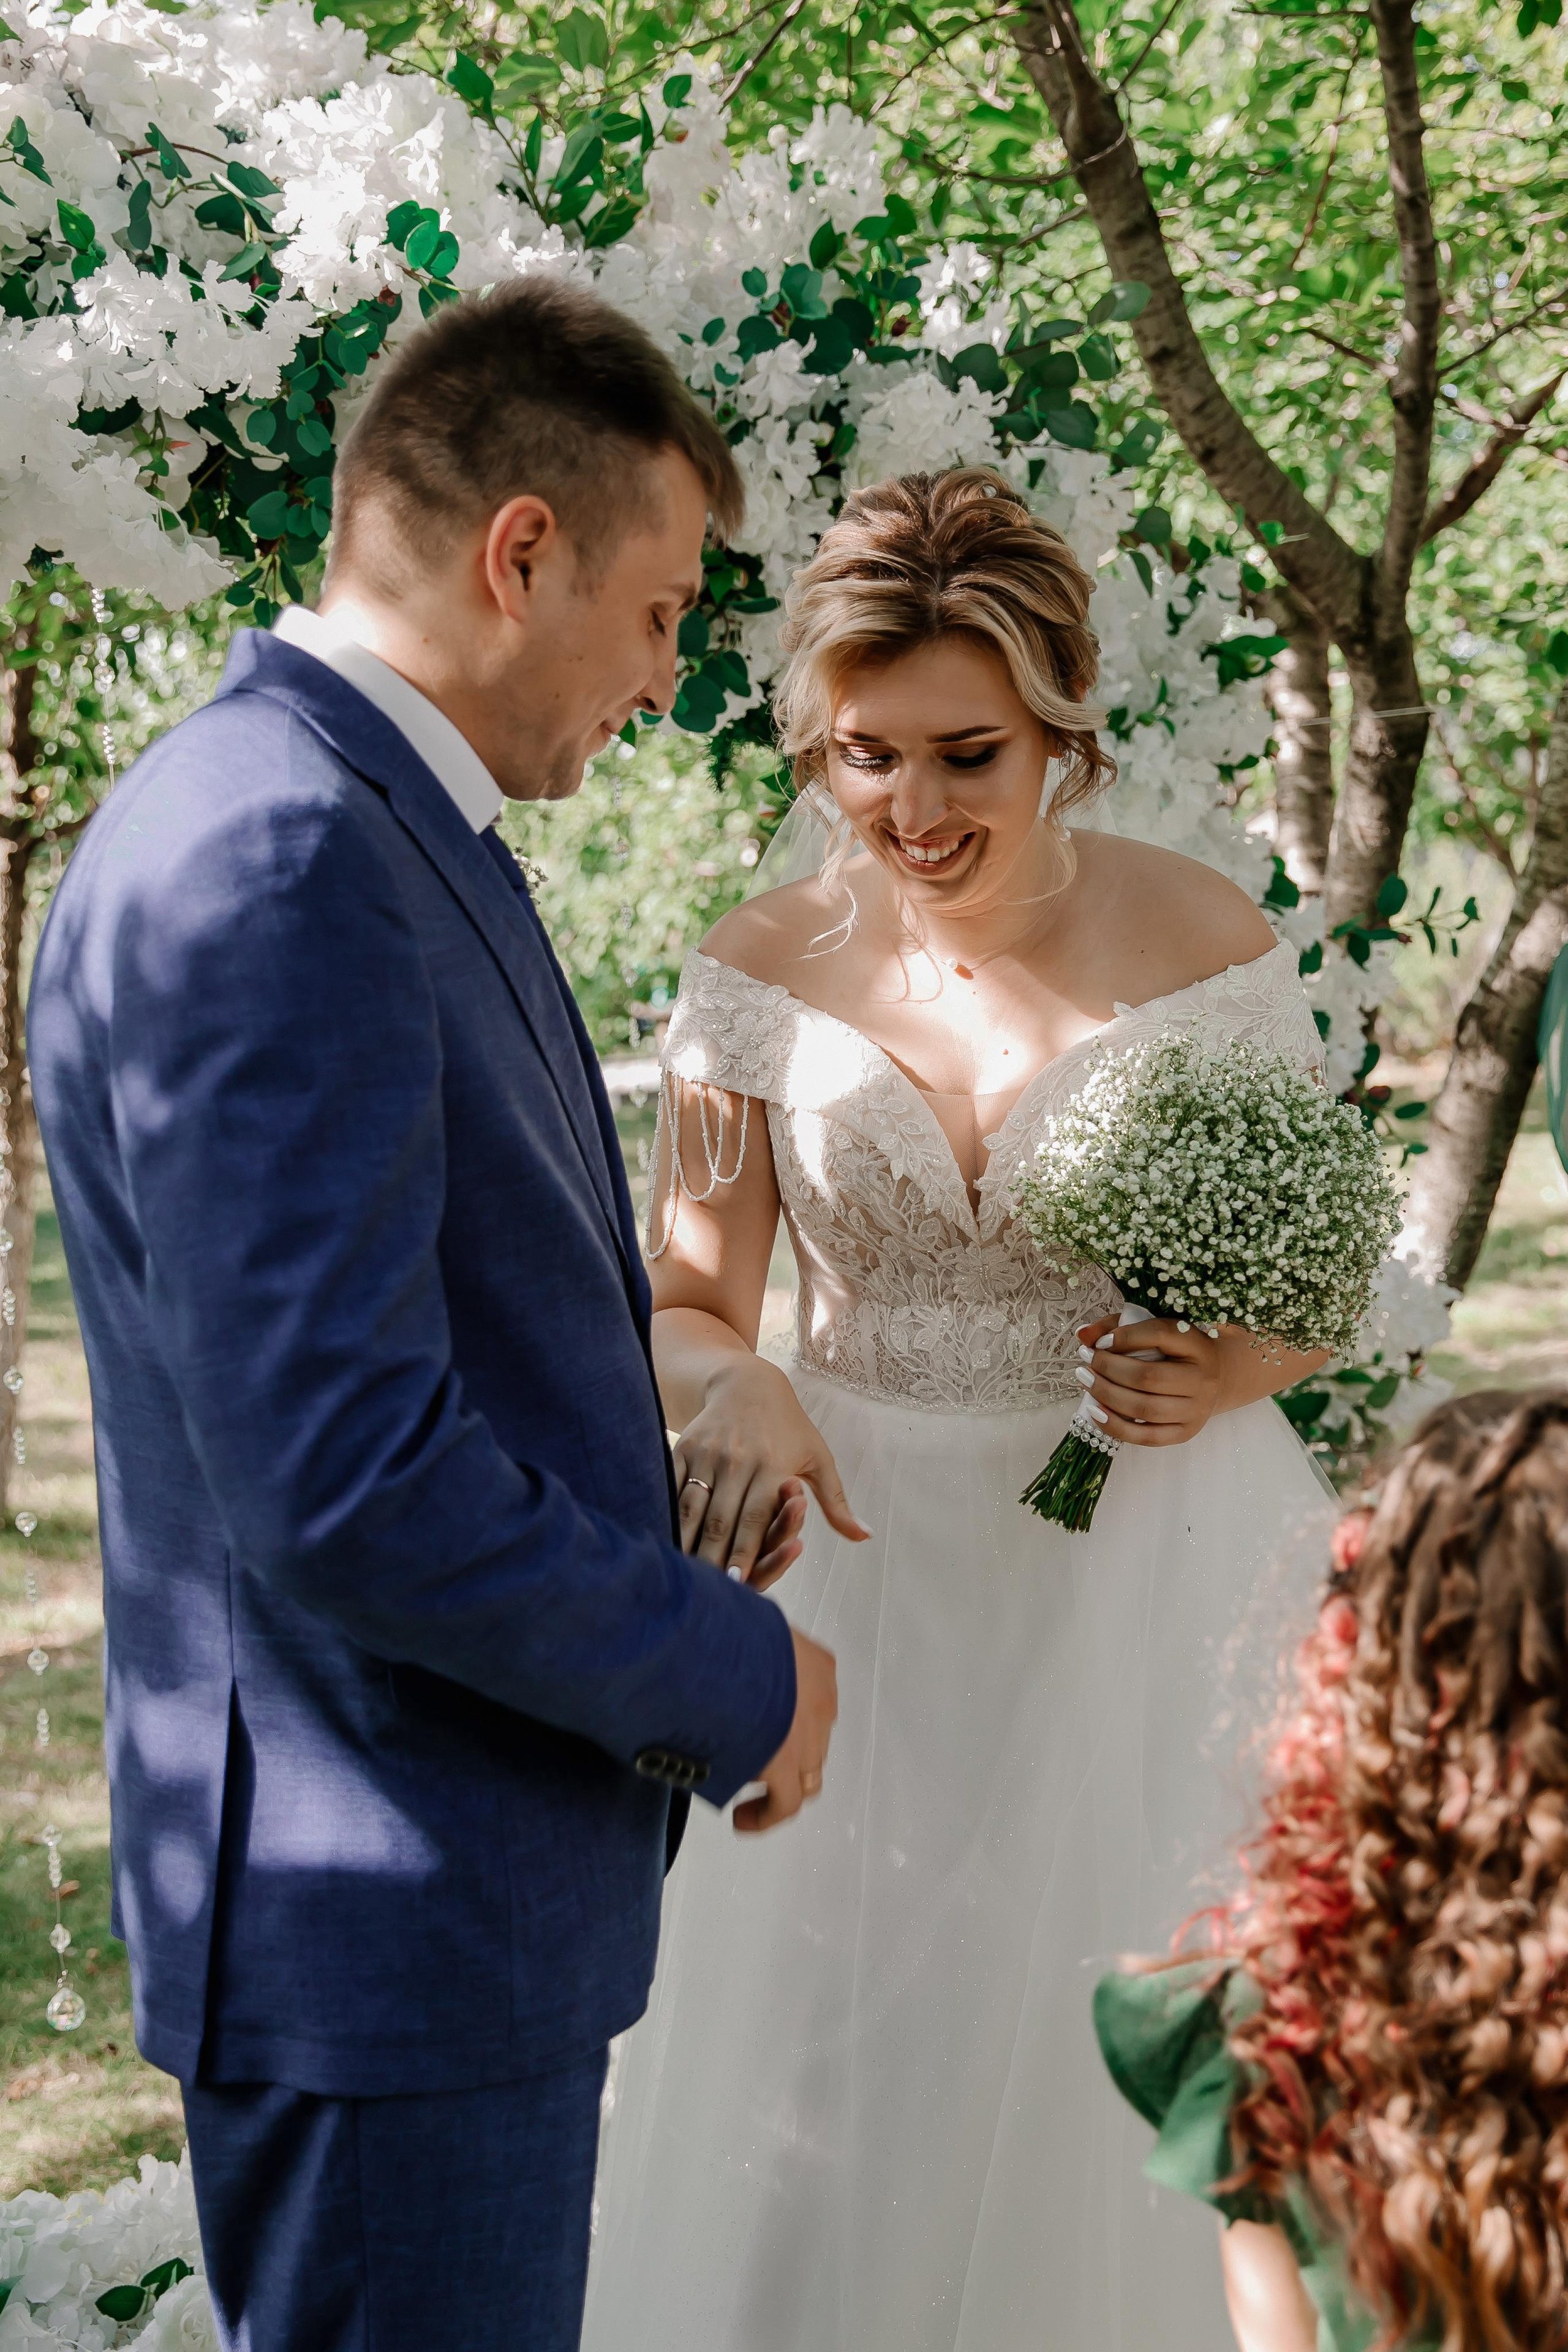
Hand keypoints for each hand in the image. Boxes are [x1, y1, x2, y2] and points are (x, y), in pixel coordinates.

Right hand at [674, 1356, 869, 1585]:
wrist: (746, 1382)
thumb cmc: (789, 1426)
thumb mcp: (819, 1458)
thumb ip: (835, 1503)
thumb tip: (865, 1536)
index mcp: (774, 1466)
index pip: (757, 1518)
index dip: (745, 1552)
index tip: (737, 1583)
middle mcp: (739, 1460)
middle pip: (722, 1519)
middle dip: (713, 1558)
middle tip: (706, 1590)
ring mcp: (708, 1454)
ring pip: (692, 1507)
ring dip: (686, 1542)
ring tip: (681, 1573)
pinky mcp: (684, 1448)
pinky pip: (671, 1486)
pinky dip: (664, 1513)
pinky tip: (660, 1540)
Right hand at [734, 1626, 837, 1833]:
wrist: (720, 1645)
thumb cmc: (724, 1624)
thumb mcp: (744, 1621)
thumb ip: (741, 1642)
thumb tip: (712, 1645)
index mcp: (818, 1665)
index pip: (812, 1701)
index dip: (786, 1716)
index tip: (756, 1722)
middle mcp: (821, 1702)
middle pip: (811, 1739)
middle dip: (782, 1751)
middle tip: (747, 1756)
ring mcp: (808, 1736)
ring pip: (805, 1774)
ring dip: (779, 1786)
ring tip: (746, 1797)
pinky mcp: (786, 1765)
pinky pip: (785, 1804)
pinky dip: (766, 1815)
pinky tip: (743, 1819)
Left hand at [1072, 1314, 1225, 1447]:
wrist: (1216, 1379)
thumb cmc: (1176, 1351)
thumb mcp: (1154, 1330)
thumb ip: (1118, 1326)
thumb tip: (1083, 1334)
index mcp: (1196, 1344)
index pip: (1159, 1334)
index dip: (1123, 1337)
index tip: (1099, 1342)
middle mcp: (1202, 1378)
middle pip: (1147, 1377)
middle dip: (1108, 1369)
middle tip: (1086, 1362)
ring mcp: (1196, 1409)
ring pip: (1144, 1408)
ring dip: (1107, 1395)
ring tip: (1086, 1382)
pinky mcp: (1186, 1432)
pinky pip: (1146, 1437)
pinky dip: (1115, 1426)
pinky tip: (1095, 1411)